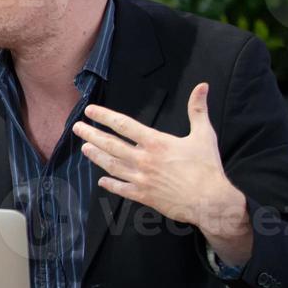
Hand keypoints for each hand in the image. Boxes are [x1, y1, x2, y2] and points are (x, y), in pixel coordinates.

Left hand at [73, 82, 251, 265]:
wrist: (211, 201)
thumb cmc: (207, 167)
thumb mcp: (204, 135)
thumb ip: (198, 110)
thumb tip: (202, 86)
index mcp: (156, 143)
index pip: (124, 125)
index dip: (105, 116)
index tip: (90, 110)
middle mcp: (143, 159)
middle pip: (110, 144)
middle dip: (91, 134)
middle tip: (77, 128)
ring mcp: (141, 178)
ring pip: (111, 165)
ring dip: (96, 156)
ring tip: (85, 148)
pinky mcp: (143, 195)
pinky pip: (121, 189)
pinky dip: (110, 184)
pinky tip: (102, 181)